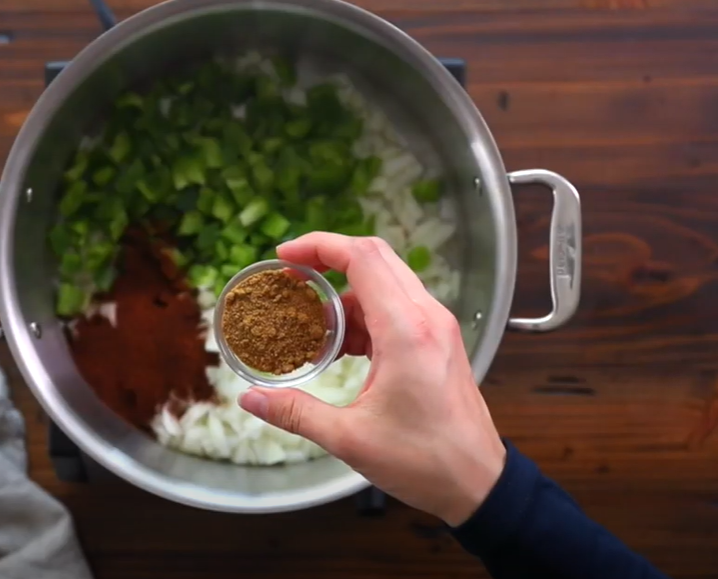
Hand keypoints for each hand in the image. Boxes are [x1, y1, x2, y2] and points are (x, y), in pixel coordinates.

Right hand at [238, 233, 505, 525]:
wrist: (478, 482)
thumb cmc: (424, 461)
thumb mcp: (349, 438)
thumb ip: (295, 412)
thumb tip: (250, 399)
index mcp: (407, 331)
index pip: (363, 258)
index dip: (319, 246)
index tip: (285, 256)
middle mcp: (426, 318)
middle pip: (375, 258)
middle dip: (328, 259)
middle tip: (290, 277)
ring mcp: (436, 327)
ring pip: (386, 282)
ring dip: (345, 294)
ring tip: (309, 324)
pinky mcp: (438, 341)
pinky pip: (396, 307)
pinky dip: (363, 314)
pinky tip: (339, 345)